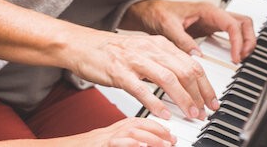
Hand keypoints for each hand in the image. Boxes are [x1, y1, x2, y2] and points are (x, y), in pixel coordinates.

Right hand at [55, 117, 174, 146]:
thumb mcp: (102, 146)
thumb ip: (118, 143)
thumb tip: (136, 145)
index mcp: (109, 132)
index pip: (135, 123)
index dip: (155, 127)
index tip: (169, 135)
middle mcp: (106, 133)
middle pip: (135, 123)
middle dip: (157, 131)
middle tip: (172, 140)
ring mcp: (99, 139)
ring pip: (128, 131)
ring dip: (149, 136)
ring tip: (164, 143)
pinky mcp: (94, 145)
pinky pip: (113, 142)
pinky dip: (128, 143)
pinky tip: (140, 144)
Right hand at [71, 29, 217, 120]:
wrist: (82, 44)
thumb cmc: (112, 51)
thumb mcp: (143, 51)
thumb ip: (163, 62)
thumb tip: (185, 77)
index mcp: (158, 44)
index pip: (190, 63)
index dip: (205, 84)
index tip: (211, 100)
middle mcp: (150, 49)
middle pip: (184, 70)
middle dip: (199, 93)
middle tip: (204, 111)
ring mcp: (134, 60)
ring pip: (167, 78)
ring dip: (183, 98)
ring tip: (191, 114)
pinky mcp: (119, 72)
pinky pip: (141, 89)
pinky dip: (155, 102)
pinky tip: (164, 114)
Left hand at [121, 0, 256, 64]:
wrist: (149, 12)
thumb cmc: (158, 13)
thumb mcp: (168, 27)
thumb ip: (183, 41)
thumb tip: (198, 56)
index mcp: (206, 10)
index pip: (232, 24)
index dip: (237, 41)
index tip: (235, 57)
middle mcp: (213, 14)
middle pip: (243, 22)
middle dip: (248, 39)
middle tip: (244, 57)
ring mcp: (213, 21)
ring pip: (240, 26)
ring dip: (245, 41)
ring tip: (241, 58)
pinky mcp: (210, 28)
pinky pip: (230, 34)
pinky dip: (236, 43)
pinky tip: (232, 56)